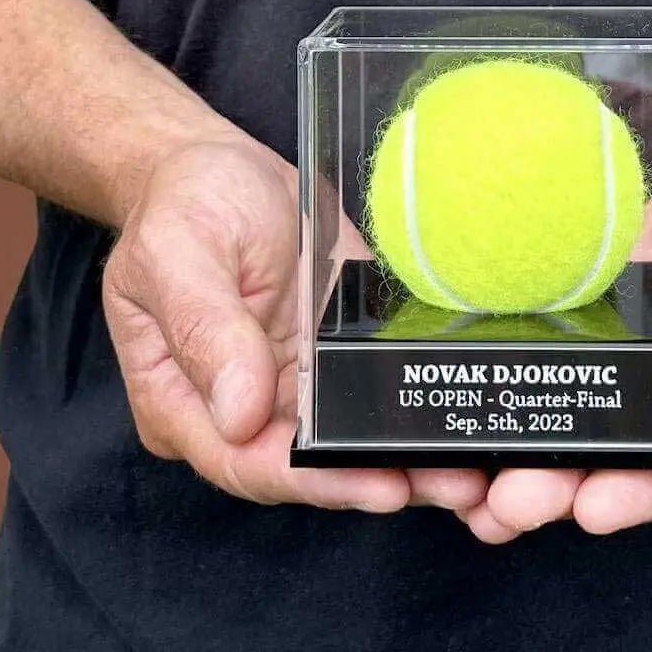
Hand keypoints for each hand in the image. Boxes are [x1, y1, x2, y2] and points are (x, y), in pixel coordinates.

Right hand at [103, 137, 485, 515]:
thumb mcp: (178, 252)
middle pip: (309, 468)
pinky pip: (374, 392)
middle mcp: (240, 410)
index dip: (314, 482)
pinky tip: (465, 421)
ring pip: (350, 440)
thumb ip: (205, 329)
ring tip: (473, 471)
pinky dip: (416, 409)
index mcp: (181, 404)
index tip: (377, 486)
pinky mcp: (333, 357)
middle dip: (380, 479)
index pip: (247, 462)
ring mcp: (292, 387)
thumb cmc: (181, 204)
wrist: (215, 165)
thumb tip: (238, 412)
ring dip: (410, 458)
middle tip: (454, 485)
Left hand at [457, 163, 651, 541]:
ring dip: (525, 478)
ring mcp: (647, 414)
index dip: (643, 495)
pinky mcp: (605, 377)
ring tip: (469, 491)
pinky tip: (460, 454)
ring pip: (584, 462)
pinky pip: (558, 411)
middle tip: (509, 502)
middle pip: (628, 481)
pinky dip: (509, 434)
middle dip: (564, 494)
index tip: (595, 504)